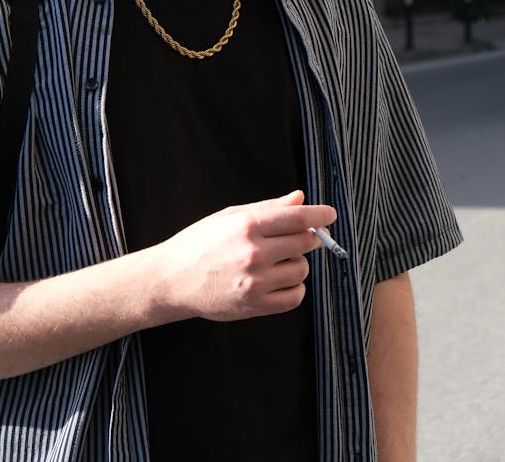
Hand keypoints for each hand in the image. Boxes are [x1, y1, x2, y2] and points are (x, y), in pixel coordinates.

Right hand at [153, 190, 336, 322]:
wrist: (173, 280)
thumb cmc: (200, 243)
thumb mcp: (230, 217)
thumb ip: (268, 208)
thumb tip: (299, 198)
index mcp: (247, 226)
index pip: (297, 217)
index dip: (320, 214)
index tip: (330, 213)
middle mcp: (254, 253)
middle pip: (305, 242)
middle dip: (312, 236)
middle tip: (308, 235)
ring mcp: (256, 282)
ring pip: (301, 269)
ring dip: (298, 262)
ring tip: (280, 259)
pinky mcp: (256, 305)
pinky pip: (294, 296)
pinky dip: (294, 287)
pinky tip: (280, 279)